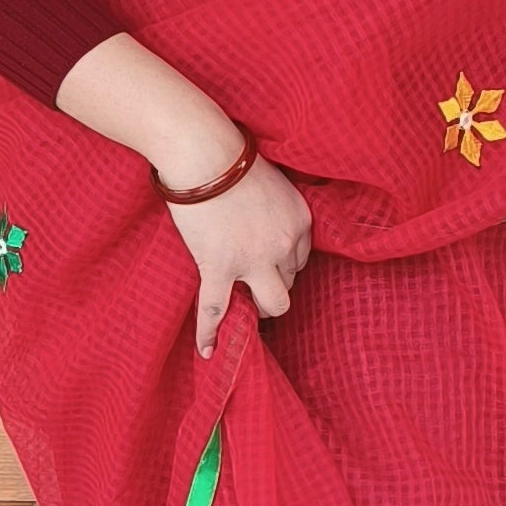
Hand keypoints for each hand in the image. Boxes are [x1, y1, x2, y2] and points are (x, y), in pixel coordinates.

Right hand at [167, 153, 313, 354]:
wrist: (205, 154)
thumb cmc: (232, 158)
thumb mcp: (273, 181)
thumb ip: (275, 210)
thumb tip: (262, 226)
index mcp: (300, 222)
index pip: (300, 259)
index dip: (283, 263)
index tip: (267, 260)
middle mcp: (284, 246)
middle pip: (289, 284)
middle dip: (274, 287)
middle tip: (255, 284)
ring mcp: (253, 260)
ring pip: (270, 304)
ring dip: (258, 309)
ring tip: (245, 312)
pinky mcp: (220, 267)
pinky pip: (215, 309)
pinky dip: (210, 333)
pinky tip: (208, 351)